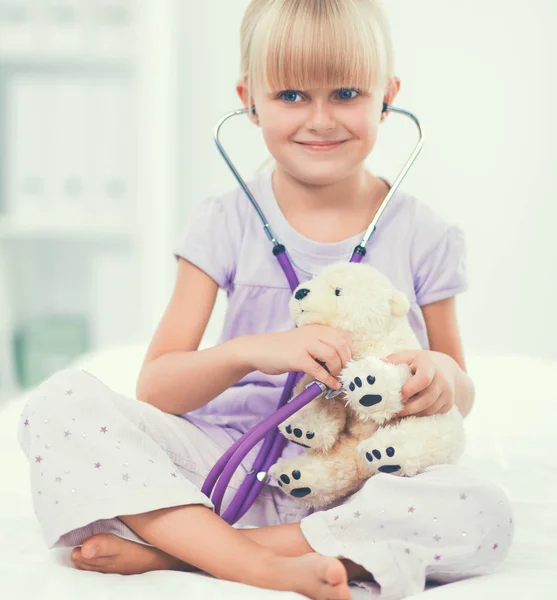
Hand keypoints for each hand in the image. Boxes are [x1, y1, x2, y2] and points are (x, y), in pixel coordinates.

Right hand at [236, 325, 353, 390]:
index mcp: (316, 329)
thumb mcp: (303, 341)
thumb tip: (340, 362)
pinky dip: (328, 380)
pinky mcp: (297, 358)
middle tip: (345, 374)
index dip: (350, 351)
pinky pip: (318, 370)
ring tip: (336, 379)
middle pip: (341, 345)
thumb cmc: (282, 349)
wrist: (258, 350)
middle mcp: (313, 334)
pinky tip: (331, 386)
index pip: (343, 336)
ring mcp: (304, 345)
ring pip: (332, 356)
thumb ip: (320, 346)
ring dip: (338, 370)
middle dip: (347, 362)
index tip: (349, 364)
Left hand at [384, 350, 456, 416]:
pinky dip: (420, 416)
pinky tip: (409, 415)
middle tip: (392, 412)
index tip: (398, 395)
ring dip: (413, 414)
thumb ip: (393, 360)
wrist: (446, 367)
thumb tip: (377, 364)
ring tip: (398, 414)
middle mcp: (442, 380)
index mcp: (429, 366)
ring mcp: (447, 393)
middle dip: (408, 408)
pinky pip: (433, 414)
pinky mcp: (448, 404)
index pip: (423, 379)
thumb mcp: (408, 356)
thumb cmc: (420, 361)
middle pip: (426, 400)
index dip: (410, 389)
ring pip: (429, 410)